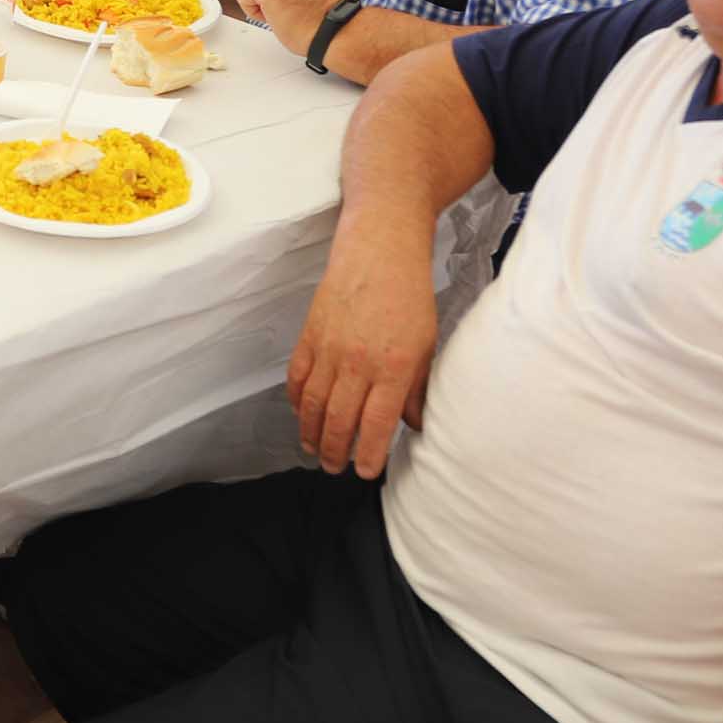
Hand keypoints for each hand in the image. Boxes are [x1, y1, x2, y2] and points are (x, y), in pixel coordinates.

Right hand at [284, 222, 438, 477]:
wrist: (379, 251)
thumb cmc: (409, 296)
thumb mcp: (427, 345)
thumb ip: (417, 388)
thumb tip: (413, 425)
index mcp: (393, 367)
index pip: (374, 425)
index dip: (367, 455)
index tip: (365, 471)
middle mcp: (358, 362)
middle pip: (339, 421)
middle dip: (336, 452)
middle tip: (335, 468)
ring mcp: (329, 349)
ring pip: (313, 405)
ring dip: (311, 433)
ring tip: (315, 451)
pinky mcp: (309, 334)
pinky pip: (297, 378)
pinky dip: (296, 401)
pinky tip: (301, 414)